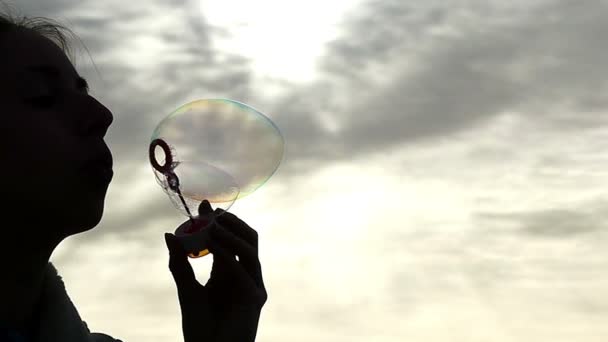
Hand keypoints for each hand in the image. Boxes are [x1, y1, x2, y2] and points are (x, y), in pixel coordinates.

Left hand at [164, 201, 266, 341]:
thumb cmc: (200, 328)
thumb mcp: (186, 290)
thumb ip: (178, 264)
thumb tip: (168, 235)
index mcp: (229, 271)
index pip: (229, 238)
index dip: (219, 221)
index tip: (203, 206)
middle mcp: (244, 274)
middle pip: (247, 237)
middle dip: (231, 221)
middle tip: (211, 213)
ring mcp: (252, 284)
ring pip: (250, 248)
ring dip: (231, 233)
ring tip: (211, 224)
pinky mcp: (255, 298)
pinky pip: (243, 271)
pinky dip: (228, 255)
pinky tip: (212, 245)